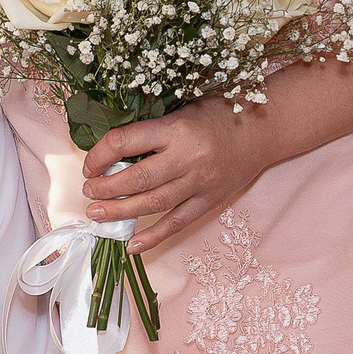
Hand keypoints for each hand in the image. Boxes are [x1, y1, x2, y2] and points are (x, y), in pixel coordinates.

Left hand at [81, 96, 273, 252]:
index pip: (125, 142)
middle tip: (88, 191)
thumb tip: (111, 148)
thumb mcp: (182, 107)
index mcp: (177, 128)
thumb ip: (152, 127)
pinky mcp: (209, 201)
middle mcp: (188, 158)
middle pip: (137, 178)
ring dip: (120, 211)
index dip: (100, 155)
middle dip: (105, 188)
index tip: (90, 163)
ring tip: (97, 213)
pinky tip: (132, 245)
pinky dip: (153, 236)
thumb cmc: (219, 113)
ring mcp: (200, 183)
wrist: (264, 130)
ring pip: (153, 204)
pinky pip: (177, 223)